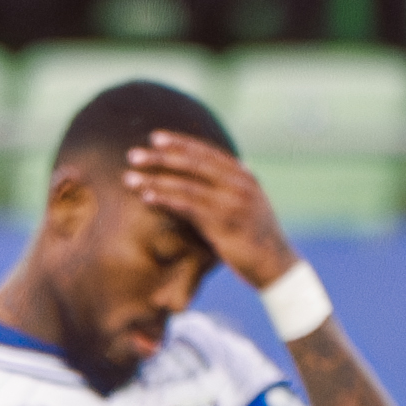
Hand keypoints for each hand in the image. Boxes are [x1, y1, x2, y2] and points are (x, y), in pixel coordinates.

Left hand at [124, 132, 296, 293]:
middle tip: (133, 155)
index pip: (206, 152)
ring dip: (155, 179)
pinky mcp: (224, 222)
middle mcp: (238, 182)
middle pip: (193, 162)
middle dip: (161, 157)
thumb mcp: (248, 207)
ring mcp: (232, 201)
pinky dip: (166, 199)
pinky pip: (189, 206)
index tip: (155, 138)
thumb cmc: (257, 241)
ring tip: (129, 178)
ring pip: (187, 183)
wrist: (276, 267)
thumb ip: (234, 189)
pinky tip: (146, 198)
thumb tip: (232, 170)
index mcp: (243, 175)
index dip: (180, 144)